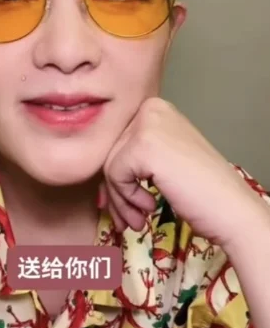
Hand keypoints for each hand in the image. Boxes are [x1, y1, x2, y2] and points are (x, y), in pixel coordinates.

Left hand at [100, 97, 266, 248]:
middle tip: (128, 219)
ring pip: (109, 165)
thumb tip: (97, 177)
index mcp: (155, 108)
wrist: (230, 208)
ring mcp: (147, 124)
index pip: (117, 142)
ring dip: (120, 200)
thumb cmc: (201, 189)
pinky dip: (126, 198)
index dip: (117, 176)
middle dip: (116, 192)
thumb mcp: (162, 161)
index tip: (123, 203)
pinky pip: (114, 174)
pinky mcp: (144, 145)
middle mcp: (150, 109)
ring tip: (136, 220)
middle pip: (111, 153)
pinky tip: (149, 207)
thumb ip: (132, 159)